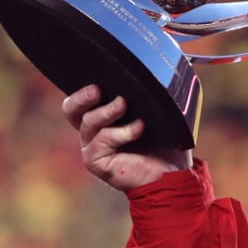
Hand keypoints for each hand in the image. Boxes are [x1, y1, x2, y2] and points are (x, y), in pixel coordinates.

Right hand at [62, 85, 192, 190]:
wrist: (175, 176)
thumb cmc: (167, 147)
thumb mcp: (158, 115)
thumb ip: (149, 96)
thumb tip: (154, 70)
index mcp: (104, 120)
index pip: (83, 99)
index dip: (84, 87)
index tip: (99, 76)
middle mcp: (94, 133)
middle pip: (71, 109)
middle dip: (81, 96)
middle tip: (97, 89)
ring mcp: (93, 147)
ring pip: (88, 122)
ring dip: (107, 111)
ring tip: (124, 104)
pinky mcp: (96, 161)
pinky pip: (103, 139)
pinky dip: (121, 131)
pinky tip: (138, 128)